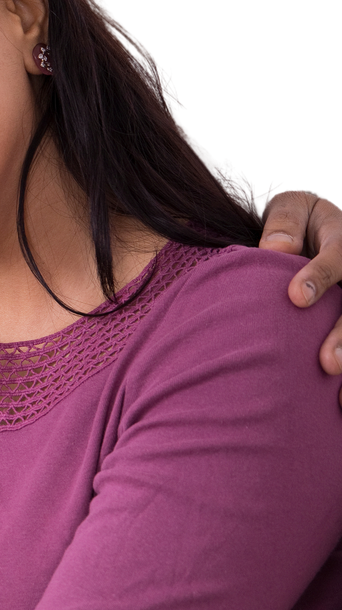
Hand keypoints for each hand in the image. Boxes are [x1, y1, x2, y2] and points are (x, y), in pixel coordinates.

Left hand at [257, 184, 341, 405]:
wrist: (313, 222)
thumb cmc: (297, 219)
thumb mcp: (292, 206)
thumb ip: (285, 225)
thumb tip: (275, 249)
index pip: (339, 255)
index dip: (320, 275)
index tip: (295, 298)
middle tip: (326, 363)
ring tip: (339, 394)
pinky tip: (338, 403)